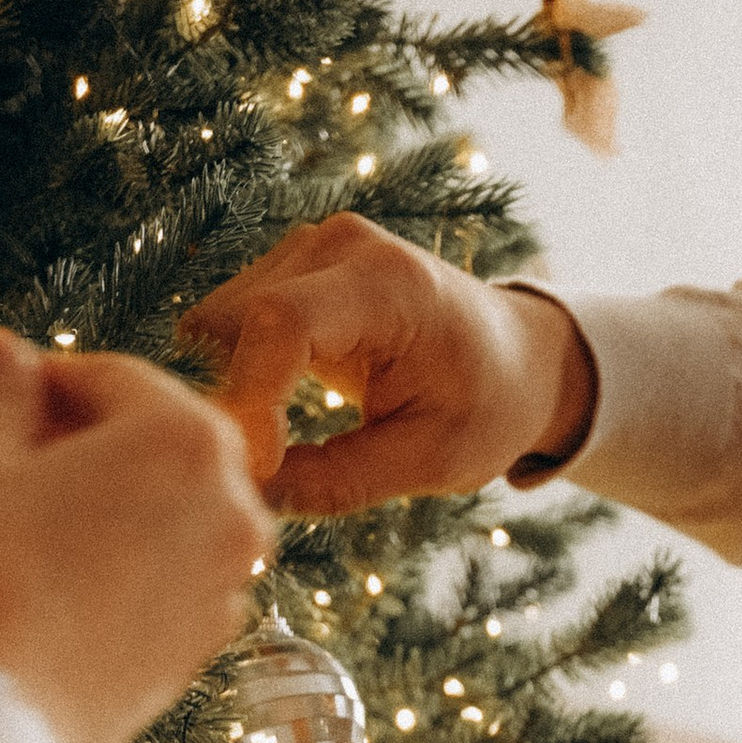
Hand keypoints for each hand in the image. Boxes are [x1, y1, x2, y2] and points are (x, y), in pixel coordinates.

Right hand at [0, 328, 272, 742]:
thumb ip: (9, 400)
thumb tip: (1, 348)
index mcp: (186, 440)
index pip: (117, 380)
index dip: (52, 378)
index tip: (3, 382)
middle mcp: (234, 507)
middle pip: (163, 442)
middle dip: (95, 433)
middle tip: (19, 440)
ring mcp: (230, 581)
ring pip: (176, 509)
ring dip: (120, 494)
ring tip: (40, 508)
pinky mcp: (211, 643)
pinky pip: (179, 572)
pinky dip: (137, 556)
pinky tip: (71, 569)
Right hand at [179, 217, 594, 509]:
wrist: (518, 357)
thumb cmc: (487, 408)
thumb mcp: (428, 462)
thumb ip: (338, 480)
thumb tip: (253, 495)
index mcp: (387, 285)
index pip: (281, 322)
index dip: (250, 396)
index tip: (256, 468)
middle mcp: (340, 246)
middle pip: (235, 319)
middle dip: (233, 399)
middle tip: (258, 476)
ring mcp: (312, 248)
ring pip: (223, 322)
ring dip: (232, 388)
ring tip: (270, 453)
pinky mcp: (295, 268)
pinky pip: (236, 323)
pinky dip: (241, 374)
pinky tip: (271, 422)